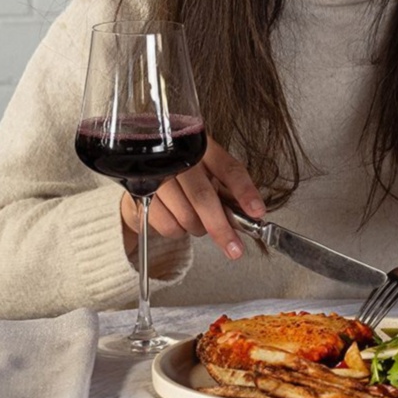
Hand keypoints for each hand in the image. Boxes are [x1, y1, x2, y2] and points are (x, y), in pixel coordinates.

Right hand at [119, 136, 265, 260]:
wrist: (140, 158)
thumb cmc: (183, 169)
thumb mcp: (207, 169)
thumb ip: (226, 188)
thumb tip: (249, 214)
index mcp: (203, 148)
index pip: (228, 169)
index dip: (244, 191)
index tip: (257, 212)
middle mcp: (179, 158)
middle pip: (204, 197)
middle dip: (221, 227)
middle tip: (234, 248)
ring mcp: (157, 174)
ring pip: (185, 215)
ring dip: (197, 228)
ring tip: (197, 220)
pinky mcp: (139, 191)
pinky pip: (166, 224)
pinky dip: (178, 231)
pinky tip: (177, 219)